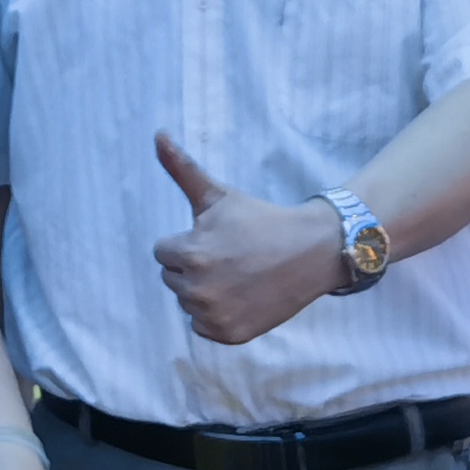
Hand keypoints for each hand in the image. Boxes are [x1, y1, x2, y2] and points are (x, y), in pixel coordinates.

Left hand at [149, 134, 348, 345]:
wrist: (312, 251)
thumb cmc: (261, 219)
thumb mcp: (218, 195)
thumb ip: (181, 168)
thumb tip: (157, 134)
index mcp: (189, 254)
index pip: (162, 252)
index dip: (188, 242)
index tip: (217, 238)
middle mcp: (198, 289)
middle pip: (172, 278)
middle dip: (194, 266)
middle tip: (230, 256)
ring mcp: (214, 316)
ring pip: (187, 303)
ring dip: (204, 291)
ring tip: (237, 275)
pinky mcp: (230, 334)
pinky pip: (203, 327)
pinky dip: (217, 316)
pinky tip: (241, 297)